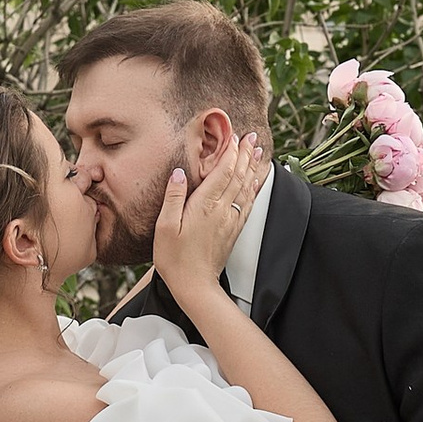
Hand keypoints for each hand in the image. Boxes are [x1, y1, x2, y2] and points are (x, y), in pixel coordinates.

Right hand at [153, 132, 270, 309]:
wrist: (194, 285)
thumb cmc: (175, 258)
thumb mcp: (164, 226)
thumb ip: (173, 197)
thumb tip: (178, 173)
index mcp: (204, 206)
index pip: (223, 171)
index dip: (230, 152)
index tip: (234, 136)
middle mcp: (222, 210)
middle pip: (238, 175)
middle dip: (245, 153)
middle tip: (251, 136)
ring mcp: (230, 220)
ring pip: (246, 187)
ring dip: (252, 167)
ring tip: (258, 151)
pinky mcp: (234, 230)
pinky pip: (248, 203)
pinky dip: (253, 188)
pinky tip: (255, 181)